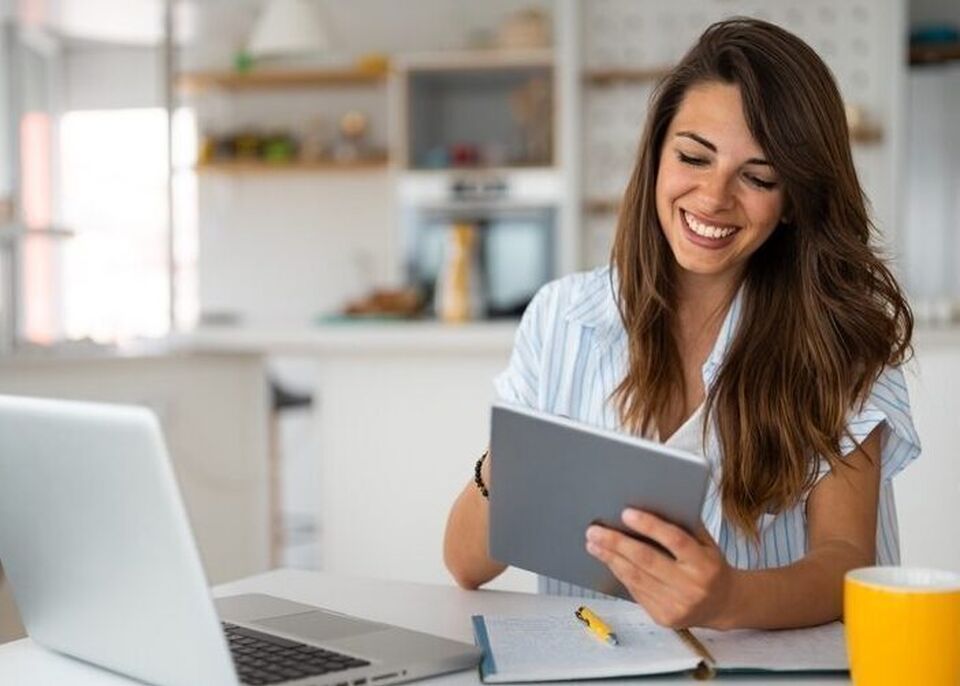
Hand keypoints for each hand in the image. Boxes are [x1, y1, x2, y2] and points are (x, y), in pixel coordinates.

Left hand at [585, 509, 739, 628]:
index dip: (649, 526)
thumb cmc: (710, 566)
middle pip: (647, 560)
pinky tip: (609, 560)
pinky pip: (636, 592)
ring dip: (610, 558)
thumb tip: (645, 506)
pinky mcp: (664, 618)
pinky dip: (620, 573)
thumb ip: (682, 527)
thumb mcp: (706, 544)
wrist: (723, 605)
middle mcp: (692, 586)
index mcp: (705, 564)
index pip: (675, 540)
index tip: (626, 513)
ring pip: (636, 577)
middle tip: (595, 530)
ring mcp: (677, 605)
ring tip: (594, 544)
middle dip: (616, 543)